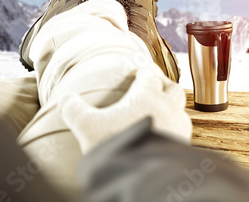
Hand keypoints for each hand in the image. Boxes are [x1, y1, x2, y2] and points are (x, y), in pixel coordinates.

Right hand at [58, 64, 191, 153]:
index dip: (144, 71)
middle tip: (156, 85)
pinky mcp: (182, 148)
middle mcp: (168, 109)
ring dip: (172, 108)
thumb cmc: (116, 147)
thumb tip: (65, 99)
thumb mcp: (87, 127)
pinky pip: (181, 133)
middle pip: (173, 89)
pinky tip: (164, 137)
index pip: (149, 75)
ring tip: (162, 112)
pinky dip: (174, 129)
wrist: (142, 178)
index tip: (140, 71)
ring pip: (180, 111)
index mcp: (146, 97)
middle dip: (165, 84)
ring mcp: (179, 128)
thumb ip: (74, 110)